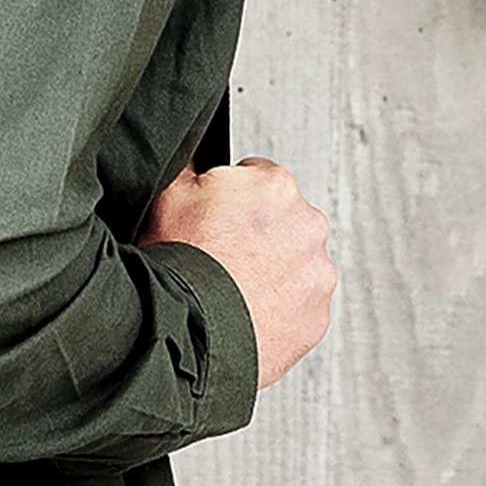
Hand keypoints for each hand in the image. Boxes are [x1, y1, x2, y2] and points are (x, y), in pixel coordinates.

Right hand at [139, 157, 335, 391]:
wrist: (187, 331)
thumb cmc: (178, 262)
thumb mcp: (167, 194)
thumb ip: (189, 165)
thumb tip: (195, 153)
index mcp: (275, 186)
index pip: (257, 179)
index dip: (228, 200)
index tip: (213, 223)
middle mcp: (308, 224)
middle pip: (281, 223)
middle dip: (256, 237)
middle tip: (220, 257)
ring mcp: (317, 274)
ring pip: (294, 265)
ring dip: (271, 273)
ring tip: (231, 290)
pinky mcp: (317, 317)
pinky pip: (299, 308)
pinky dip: (277, 310)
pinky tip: (245, 313)